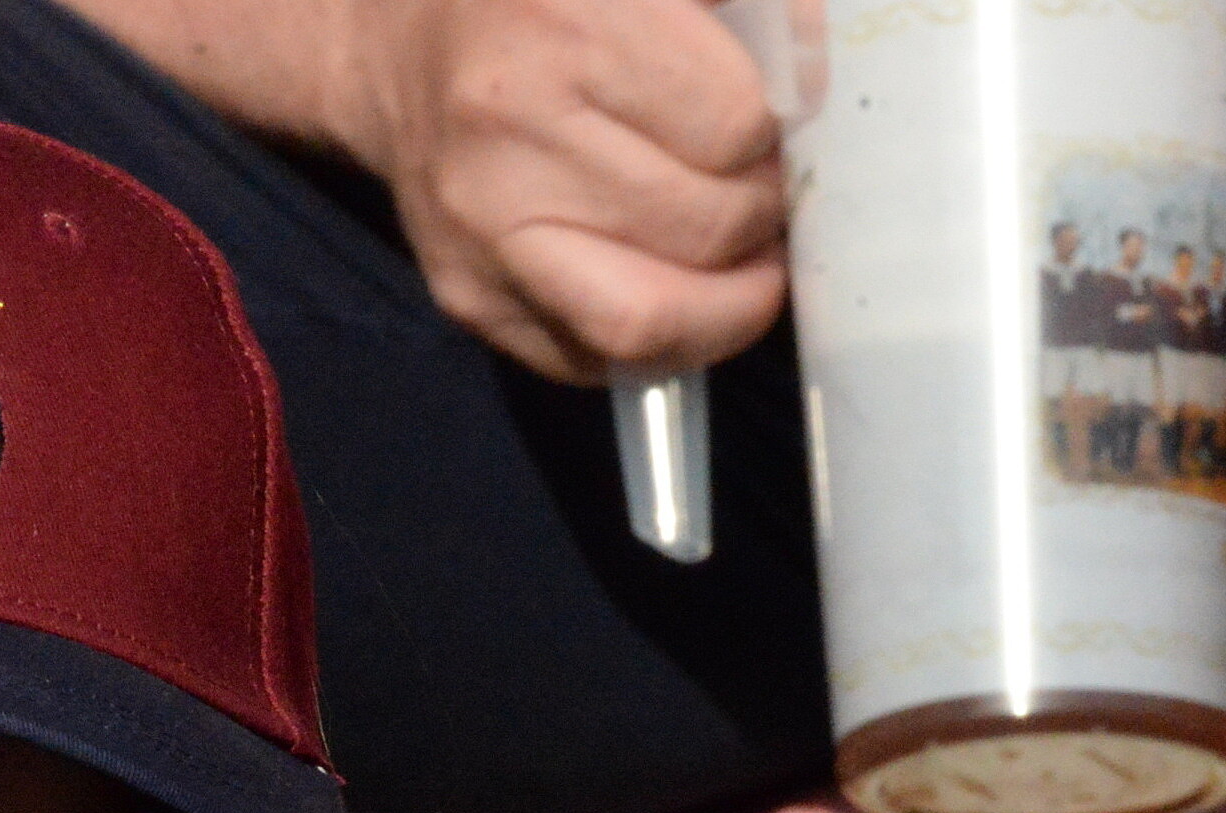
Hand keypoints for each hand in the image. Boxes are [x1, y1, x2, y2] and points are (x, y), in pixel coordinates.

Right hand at [337, 0, 790, 379]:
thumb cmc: (543, 4)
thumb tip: (825, 83)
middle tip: (764, 193)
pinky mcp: (468, 297)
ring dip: (724, 303)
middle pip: (705, 226)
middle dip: (760, 220)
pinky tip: (672, 289)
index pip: (735, 127)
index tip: (781, 128)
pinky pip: (594, 362)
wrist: (400, 54)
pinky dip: (657, 342)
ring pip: (650, 320)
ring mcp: (480, 230)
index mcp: (570, 25)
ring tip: (739, 258)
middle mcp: (510, 132)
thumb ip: (752, 12)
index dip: (780, 136)